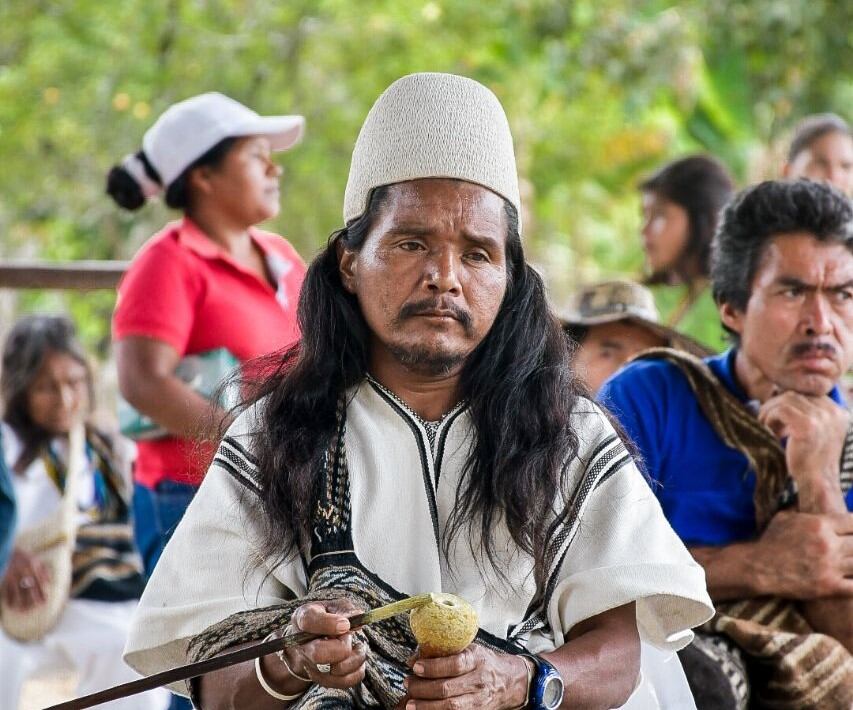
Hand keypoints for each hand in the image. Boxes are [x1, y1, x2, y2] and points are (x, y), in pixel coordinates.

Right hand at [0, 548, 50, 610]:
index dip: (42, 592)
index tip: (44, 601)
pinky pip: (6, 589)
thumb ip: (43, 570)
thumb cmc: (25, 557)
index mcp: (33, 566)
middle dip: (33, 597)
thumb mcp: (36, 561)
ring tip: (23, 610)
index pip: (39, 581)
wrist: (10, 549)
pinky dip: (8, 598)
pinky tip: (10, 606)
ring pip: (16, 590)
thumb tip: (49, 581)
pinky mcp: (4, 577)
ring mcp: (12, 574)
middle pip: (29, 586)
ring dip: (20, 601)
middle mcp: (23, 570)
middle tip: (36, 607)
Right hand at [270, 599, 366, 690]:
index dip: (329, 624)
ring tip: (356, 646)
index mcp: (303, 619)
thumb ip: (345, 609)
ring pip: (335, 671)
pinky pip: (345, 682)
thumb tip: (358, 617)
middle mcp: (302, 645)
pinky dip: (358, 671)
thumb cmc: (325, 618)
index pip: (309, 621)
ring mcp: (311, 666)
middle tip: (348, 637)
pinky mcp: (323, 680)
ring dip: (355, 658)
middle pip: (318, 654)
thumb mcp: (333, 606)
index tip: (346, 625)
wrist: (311, 640)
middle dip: (342, 646)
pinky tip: (356, 658)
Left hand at [400, 644, 528, 709]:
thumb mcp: (470, 649)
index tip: (416, 666)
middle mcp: (478, 681)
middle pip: (448, 688)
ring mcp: (478, 700)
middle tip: (408, 684)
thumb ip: (446, 651)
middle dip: (423, 688)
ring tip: (411, 703)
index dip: (433, 667)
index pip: (453, 664)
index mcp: (477, 660)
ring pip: (450, 707)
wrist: (509, 681)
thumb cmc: (485, 662)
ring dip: (427, 706)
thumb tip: (416, 656)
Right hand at [753, 509, 852, 598]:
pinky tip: (850, 579)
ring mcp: (830, 566)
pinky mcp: (829, 586)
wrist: (758, 567)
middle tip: (850, 547)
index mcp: (820, 524)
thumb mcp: (784, 517)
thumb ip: (804, 510)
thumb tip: (809, 499)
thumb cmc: (770, 541)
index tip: (852, 531)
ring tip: (848, 560)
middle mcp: (828, 544)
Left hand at [758, 392, 847, 509]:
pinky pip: (781, 409)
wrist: (816, 483)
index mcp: (838, 413)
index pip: (806, 394)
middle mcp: (834, 412)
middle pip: (796, 394)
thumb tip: (776, 392)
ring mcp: (823, 418)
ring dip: (770, 411)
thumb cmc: (809, 460)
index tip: (778, 419)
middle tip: (767, 423)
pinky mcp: (808, 426)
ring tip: (767, 428)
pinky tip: (770, 432)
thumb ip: (804, 413)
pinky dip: (770, 418)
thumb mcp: (812, 432)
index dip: (787, 403)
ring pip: (786, 398)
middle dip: (776, 406)